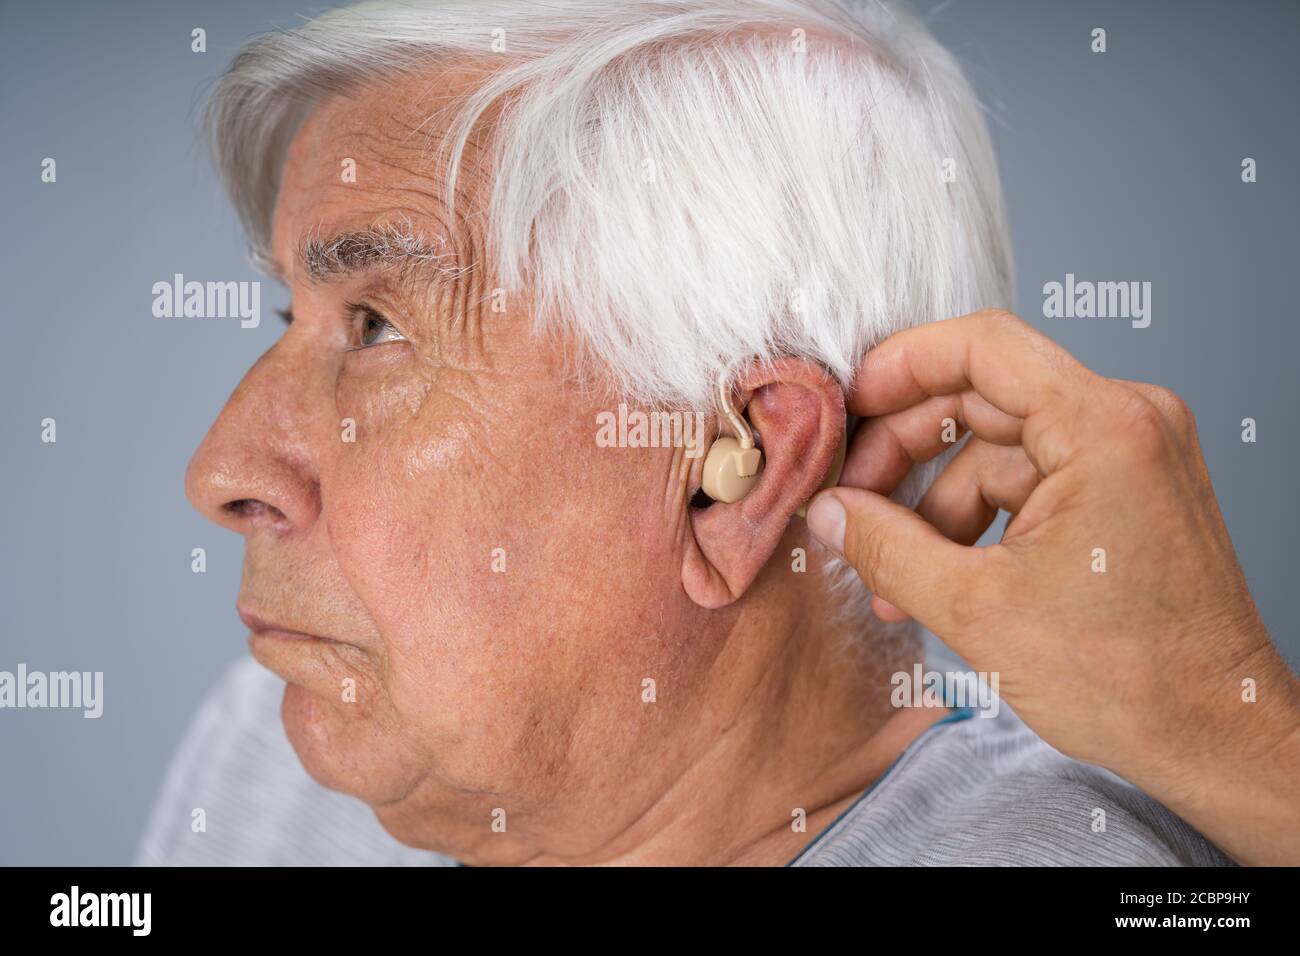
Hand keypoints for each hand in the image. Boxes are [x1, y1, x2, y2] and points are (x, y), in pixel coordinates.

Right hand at [805, 309, 1299, 864]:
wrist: (1215, 737)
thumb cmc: (1131, 679)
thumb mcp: (977, 610)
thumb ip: (885, 547)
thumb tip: (828, 512)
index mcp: (1104, 427)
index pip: (983, 347)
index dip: (900, 366)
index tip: (848, 403)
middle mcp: (1127, 422)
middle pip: (983, 398)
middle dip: (905, 453)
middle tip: (851, 503)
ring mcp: (1130, 456)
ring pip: (997, 448)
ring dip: (934, 504)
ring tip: (890, 571)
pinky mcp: (1124, 492)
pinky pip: (1029, 481)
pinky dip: (977, 521)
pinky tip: (937, 574)